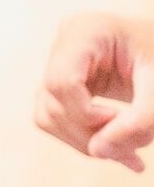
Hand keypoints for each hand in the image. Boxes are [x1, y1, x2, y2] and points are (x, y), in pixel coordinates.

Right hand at [35, 12, 153, 169]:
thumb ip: (138, 120)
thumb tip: (98, 151)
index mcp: (85, 31)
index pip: (62, 81)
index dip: (87, 114)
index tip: (124, 124)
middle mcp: (64, 43)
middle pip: (54, 101)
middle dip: (90, 135)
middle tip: (132, 155)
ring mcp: (59, 62)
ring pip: (48, 114)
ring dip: (85, 141)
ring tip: (126, 153)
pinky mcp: (63, 81)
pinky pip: (56, 117)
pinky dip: (83, 138)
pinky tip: (114, 145)